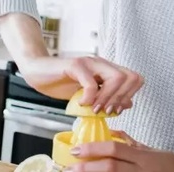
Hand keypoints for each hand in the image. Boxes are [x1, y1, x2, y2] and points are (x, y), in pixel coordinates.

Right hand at [19, 55, 143, 113]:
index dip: (128, 96)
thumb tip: (128, 103)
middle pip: (130, 77)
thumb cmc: (62, 82)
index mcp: (107, 69)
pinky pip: (92, 83)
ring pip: (117, 78)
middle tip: (105, 111)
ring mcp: (90, 62)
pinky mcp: (75, 65)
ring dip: (107, 98)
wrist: (37, 71)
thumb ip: (107, 96)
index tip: (114, 110)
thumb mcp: (88, 94)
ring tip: (94, 108)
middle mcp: (102, 63)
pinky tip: (82, 103)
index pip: (135, 78)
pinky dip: (90, 97)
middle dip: (120, 99)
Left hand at [67, 139, 173, 171]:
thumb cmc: (166, 162)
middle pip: (111, 167)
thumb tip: (110, 132)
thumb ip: (129, 142)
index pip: (115, 150)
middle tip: (71, 167)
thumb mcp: (147, 149)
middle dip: (89, 167)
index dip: (94, 149)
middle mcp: (141, 170)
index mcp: (142, 156)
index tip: (77, 150)